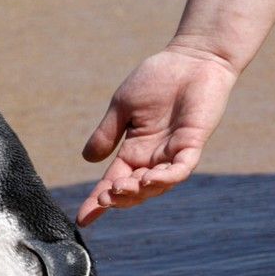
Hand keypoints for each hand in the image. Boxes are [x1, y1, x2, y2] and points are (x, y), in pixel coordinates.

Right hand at [77, 47, 237, 226]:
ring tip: (121, 190)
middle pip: (134, 190)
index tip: (82, 218)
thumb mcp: (122, 107)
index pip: (113, 182)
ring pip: (156, 186)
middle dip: (118, 199)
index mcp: (134, 151)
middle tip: (103, 199)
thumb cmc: (158, 78)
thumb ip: (107, 133)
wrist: (192, 57)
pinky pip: (180, 169)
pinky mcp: (193, 144)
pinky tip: (149, 179)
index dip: (98, 201)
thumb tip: (87, 160)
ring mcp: (174, 153)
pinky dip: (166, 178)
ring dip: (138, 192)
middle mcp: (153, 158)